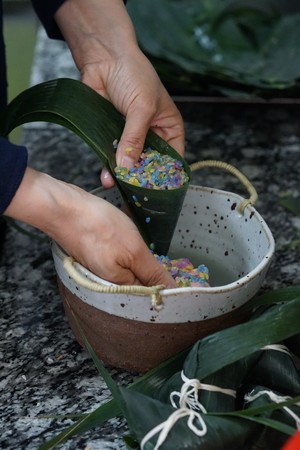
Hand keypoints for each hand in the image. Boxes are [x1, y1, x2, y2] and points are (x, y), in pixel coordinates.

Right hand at [4, 168, 175, 286]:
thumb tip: (171, 291)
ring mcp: (101, 270)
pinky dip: (130, 253)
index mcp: (117, 289)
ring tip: (154, 251)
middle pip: (140, 284)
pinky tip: (135, 243)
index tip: (188, 279)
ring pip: (131, 271)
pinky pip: (120, 260)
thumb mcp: (133, 250)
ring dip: (144, 262)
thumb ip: (152, 273)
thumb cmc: (98, 226)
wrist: (62, 207)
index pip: (150, 295)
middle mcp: (109, 284)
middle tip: (173, 261)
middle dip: (156, 274)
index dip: (168, 286)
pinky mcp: (97, 256)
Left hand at [55, 0, 184, 186]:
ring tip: (117, 184)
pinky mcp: (111, 134)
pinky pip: (111, 154)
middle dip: (141, 177)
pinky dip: (108, 165)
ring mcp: (130, 136)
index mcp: (169, 128)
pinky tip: (107, 174)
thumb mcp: (142, 108)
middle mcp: (151, 135)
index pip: (172, 158)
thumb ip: (135, 138)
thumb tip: (128, 166)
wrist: (104, 57)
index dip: (165, 174)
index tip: (155, 189)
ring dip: (122, 174)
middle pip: (149, 164)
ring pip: (128, 162)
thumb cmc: (133, 74)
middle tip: (134, 191)